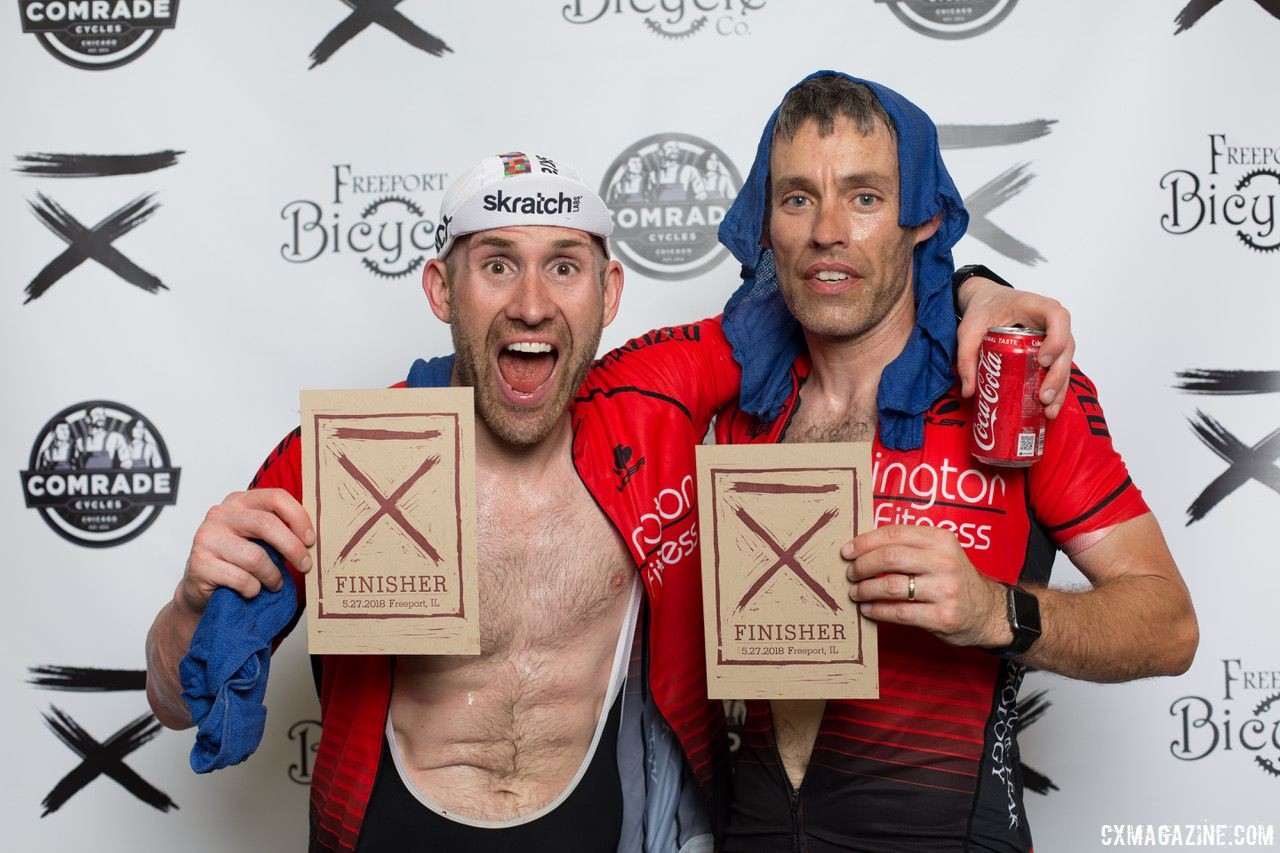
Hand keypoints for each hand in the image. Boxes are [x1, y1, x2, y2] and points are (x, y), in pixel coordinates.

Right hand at [177, 488, 314, 616]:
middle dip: (293, 548)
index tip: (311, 540)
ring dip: (273, 576)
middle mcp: (220, 514)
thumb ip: (280, 531)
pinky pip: (241, 579)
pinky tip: (251, 590)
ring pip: (255, 557)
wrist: (201, 588)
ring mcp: (207, 537)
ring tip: (274, 584)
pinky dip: (253, 589)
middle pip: (267, 524)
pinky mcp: (199, 563)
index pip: (276, 497)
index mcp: (239, 501)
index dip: (298, 518)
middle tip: (305, 565)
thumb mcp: (260, 540)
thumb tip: (312, 540)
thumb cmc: (238, 561)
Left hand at [843, 525, 1009, 648]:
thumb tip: (862, 546)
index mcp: (941, 539)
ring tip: (856, 592)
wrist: (988, 610)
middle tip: (851, 573)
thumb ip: (909, 545)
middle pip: (889, 558)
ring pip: (891, 586)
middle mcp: (944, 562)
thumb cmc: (953, 578)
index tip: (847, 551)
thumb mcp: (940, 552)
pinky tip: (868, 609)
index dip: (865, 541)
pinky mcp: (942, 616)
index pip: (894, 533)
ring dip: (865, 590)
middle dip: (862, 566)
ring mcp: (945, 590)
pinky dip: (877, 611)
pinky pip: (899, 613)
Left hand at [955, 277, 1073, 418]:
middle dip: (1058, 375)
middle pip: (1066, 348)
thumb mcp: (969, 328)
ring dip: (1059, 388)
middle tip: (1043, 396)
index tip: (1042, 361)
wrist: (987, 302)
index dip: (1056, 340)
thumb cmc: (984, 309)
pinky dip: (1054, 390)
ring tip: (1048, 411)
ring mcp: (1054, 338)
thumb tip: (969, 391)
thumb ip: (966, 355)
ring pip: (1065, 363)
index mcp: (1038, 306)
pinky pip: (1056, 370)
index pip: (1058, 318)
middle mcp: (1053, 323)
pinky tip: (1047, 410)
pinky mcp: (1050, 353)